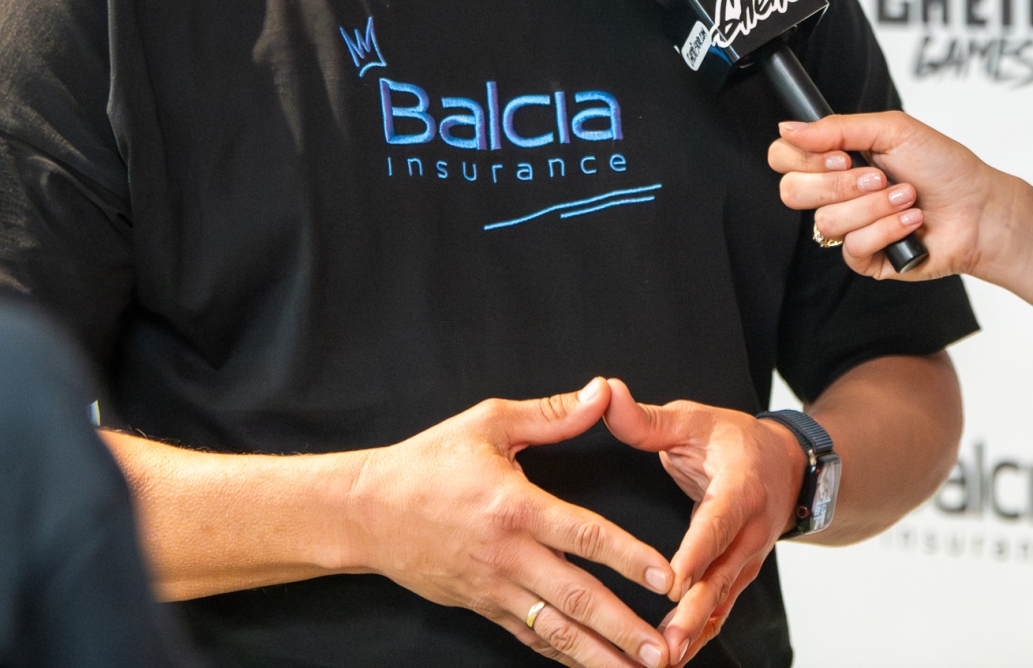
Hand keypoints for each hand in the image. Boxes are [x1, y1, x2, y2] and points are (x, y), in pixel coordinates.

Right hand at [341, 379, 676, 667]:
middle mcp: (507, 555)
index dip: (630, 557)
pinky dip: (562, 654)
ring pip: (556, 629)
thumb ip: (551, 414)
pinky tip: (592, 666)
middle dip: (625, 628)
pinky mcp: (482, 606)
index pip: (584, 536)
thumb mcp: (488, 423)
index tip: (668, 578)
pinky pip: (529, 635)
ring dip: (600, 655)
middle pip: (578, 597)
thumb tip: (602, 392)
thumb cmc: (426, 462)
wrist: (364, 512)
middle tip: (666, 652)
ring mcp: (493, 588)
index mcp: (515, 506)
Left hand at [601, 382, 806, 664]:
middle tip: (665, 644)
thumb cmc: (734, 442)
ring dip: (694, 635)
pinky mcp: (739, 578)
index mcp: (740, 489)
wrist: (787, 467)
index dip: (697, 554)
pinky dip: (698, 638)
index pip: (717, 525)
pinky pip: (719, 613)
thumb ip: (648, 419)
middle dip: (693, 614)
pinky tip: (671, 660)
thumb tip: (605, 393)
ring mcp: (747, 560)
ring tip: (663, 662)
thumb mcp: (695, 420)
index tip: (674, 582)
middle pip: (721, 578)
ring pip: (721, 604)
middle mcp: (749, 532)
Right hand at [770, 113, 1023, 280]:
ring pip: (826, 221)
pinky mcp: (865, 258)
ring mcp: (850, 226)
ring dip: (874, 206)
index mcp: (837, 158)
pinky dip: (887, 229)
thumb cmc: (943, 166)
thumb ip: (837, 128)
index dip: (804, 158)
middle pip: (792, 192)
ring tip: (906, 197)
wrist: (979, 208)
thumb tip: (789, 128)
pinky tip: (911, 222)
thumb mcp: (892, 130)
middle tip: (878, 176)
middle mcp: (837, 193)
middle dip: (840, 184)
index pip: (785, 158)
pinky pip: (852, 247)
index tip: (841, 156)